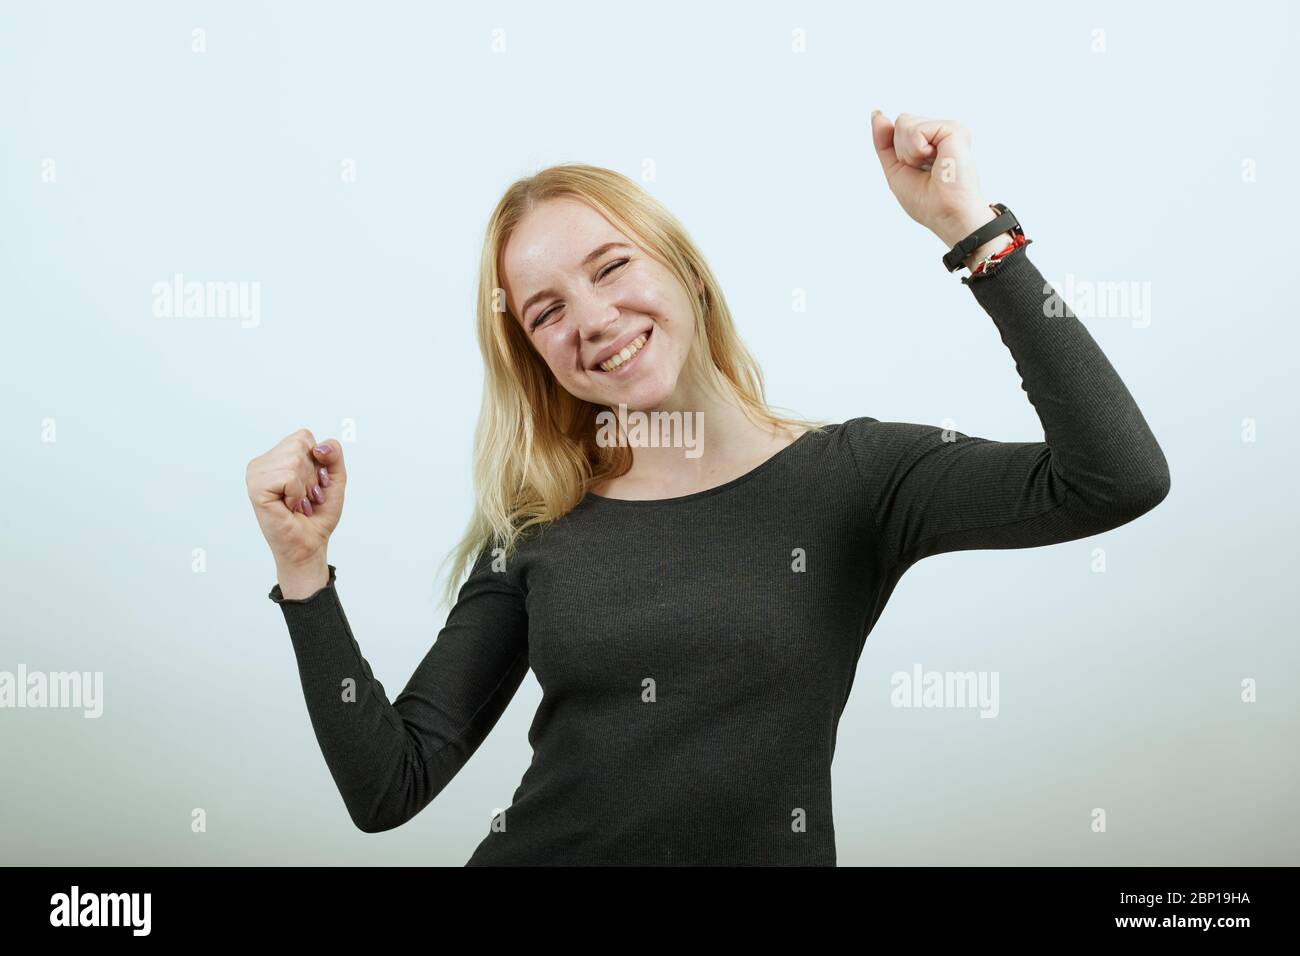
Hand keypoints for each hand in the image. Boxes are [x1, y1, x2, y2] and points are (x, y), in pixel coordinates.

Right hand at [245, 429, 346, 570]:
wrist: (310, 544)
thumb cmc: (318, 514)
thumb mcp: (334, 478)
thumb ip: (333, 454)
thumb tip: (319, 446)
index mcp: (276, 457)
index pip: (304, 437)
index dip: (317, 463)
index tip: (310, 485)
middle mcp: (262, 463)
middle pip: (300, 446)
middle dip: (311, 475)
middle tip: (304, 497)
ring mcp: (255, 474)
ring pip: (295, 459)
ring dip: (304, 487)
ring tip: (297, 502)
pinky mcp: (256, 488)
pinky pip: (289, 476)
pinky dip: (297, 493)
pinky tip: (290, 506)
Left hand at [869, 111, 997, 249]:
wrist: (947, 214)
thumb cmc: (926, 201)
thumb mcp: (895, 168)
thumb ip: (884, 141)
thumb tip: (877, 114)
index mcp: (930, 142)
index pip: (898, 128)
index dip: (897, 150)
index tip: (915, 168)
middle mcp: (941, 133)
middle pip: (901, 122)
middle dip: (902, 150)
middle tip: (924, 169)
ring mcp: (949, 129)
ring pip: (904, 123)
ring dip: (909, 152)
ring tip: (930, 166)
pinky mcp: (954, 129)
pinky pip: (915, 129)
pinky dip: (916, 150)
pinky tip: (935, 161)